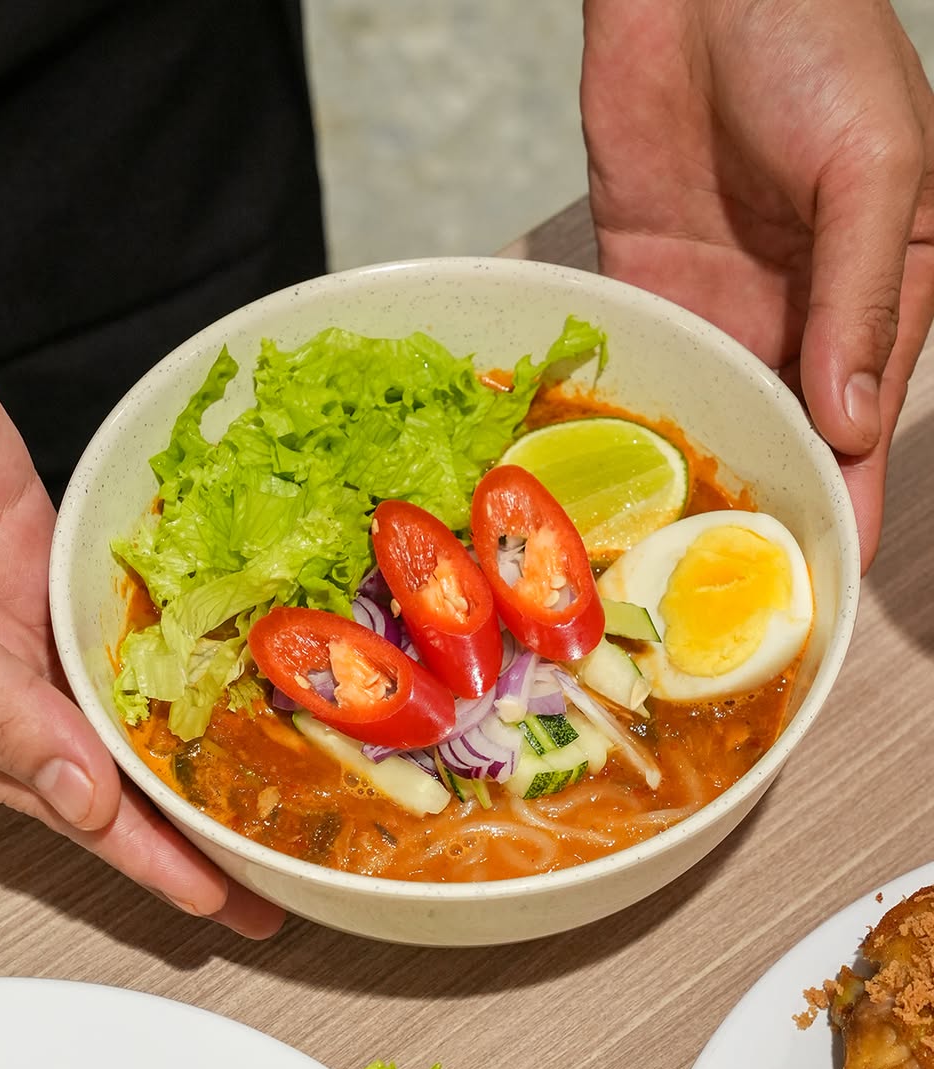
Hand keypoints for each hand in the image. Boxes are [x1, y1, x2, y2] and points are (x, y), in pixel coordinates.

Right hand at [0, 370, 283, 936]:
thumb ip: (7, 721)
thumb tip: (88, 800)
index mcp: (1, 736)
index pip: (96, 821)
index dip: (165, 867)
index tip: (233, 905)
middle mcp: (43, 697)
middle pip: (142, 778)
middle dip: (213, 824)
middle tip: (291, 858)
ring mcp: (71, 639)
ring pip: (157, 707)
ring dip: (219, 741)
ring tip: (294, 774)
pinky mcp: (92, 584)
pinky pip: (158, 629)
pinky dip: (204, 648)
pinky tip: (255, 662)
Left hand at [581, 0, 933, 570]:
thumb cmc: (816, 43)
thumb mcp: (873, 166)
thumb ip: (859, 297)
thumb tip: (850, 419)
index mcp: (874, 300)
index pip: (864, 428)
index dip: (846, 506)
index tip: (820, 585)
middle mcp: (796, 321)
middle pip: (781, 442)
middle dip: (757, 517)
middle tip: (720, 603)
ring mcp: (717, 309)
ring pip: (706, 418)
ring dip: (686, 486)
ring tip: (654, 564)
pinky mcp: (644, 286)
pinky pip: (638, 367)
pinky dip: (623, 420)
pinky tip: (604, 481)